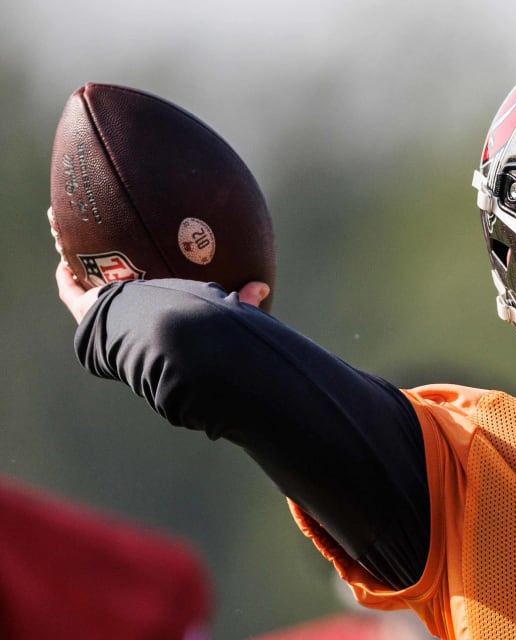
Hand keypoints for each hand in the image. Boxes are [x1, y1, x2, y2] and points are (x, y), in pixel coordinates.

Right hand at [55, 262, 270, 322]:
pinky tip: (60, 236)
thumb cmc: (195, 327)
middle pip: (119, 300)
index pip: (155, 306)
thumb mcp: (219, 308)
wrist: (160, 337)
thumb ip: (240, 300)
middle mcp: (131, 324)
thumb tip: (264, 288)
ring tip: (78, 243)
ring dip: (84, 266)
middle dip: (113, 281)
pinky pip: (69, 286)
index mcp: (161, 322)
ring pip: (89, 289)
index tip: (147, 279)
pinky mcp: (84, 310)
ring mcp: (104, 317)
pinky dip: (65, 264)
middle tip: (110, 260)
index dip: (149, 294)